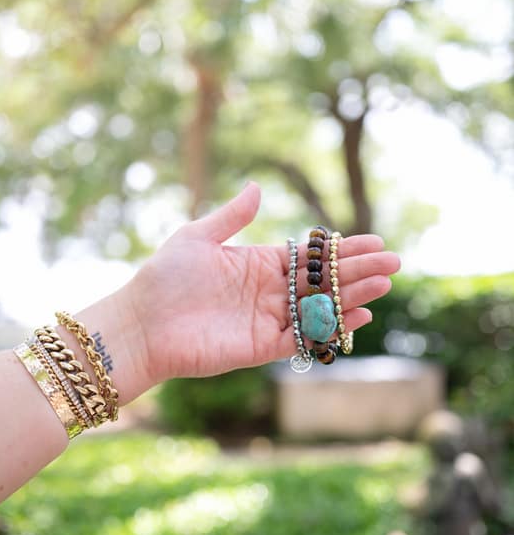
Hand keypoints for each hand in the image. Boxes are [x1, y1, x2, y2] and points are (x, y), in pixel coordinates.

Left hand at [128, 182, 399, 387]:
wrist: (142, 324)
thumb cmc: (164, 278)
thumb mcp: (197, 236)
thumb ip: (232, 216)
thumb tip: (258, 187)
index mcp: (257, 264)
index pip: (309, 256)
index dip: (341, 250)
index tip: (374, 241)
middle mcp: (268, 292)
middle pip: (322, 281)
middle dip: (358, 271)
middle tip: (393, 263)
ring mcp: (268, 320)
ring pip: (320, 308)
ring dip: (353, 297)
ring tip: (384, 285)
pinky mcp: (262, 347)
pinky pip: (305, 338)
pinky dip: (332, 328)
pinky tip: (359, 316)